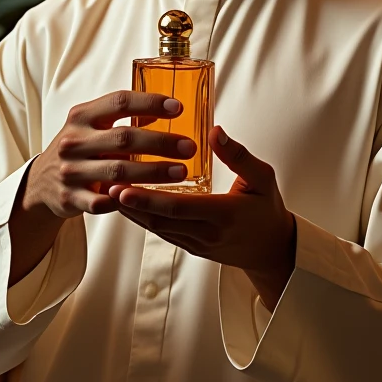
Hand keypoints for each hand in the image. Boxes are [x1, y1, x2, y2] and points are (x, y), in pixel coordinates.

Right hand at [22, 91, 195, 218]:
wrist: (41, 182)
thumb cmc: (79, 148)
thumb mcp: (92, 125)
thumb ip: (122, 117)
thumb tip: (167, 109)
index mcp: (82, 116)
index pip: (119, 102)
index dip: (150, 102)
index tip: (178, 108)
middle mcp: (74, 141)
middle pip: (124, 138)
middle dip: (160, 143)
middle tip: (189, 147)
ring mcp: (70, 171)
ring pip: (118, 172)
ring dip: (153, 173)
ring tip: (181, 171)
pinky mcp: (71, 198)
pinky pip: (104, 201)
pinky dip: (127, 199)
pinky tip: (149, 198)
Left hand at [109, 126, 296, 309]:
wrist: (273, 250)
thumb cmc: (267, 208)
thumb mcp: (263, 177)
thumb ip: (238, 155)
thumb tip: (214, 131)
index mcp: (224, 214)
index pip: (179, 208)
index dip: (149, 198)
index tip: (124, 187)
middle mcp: (207, 234)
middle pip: (161, 220)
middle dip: (132, 204)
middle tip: (108, 187)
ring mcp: (197, 244)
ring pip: (157, 229)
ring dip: (133, 212)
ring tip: (110, 192)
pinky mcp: (192, 248)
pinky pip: (163, 233)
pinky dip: (143, 219)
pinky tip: (129, 204)